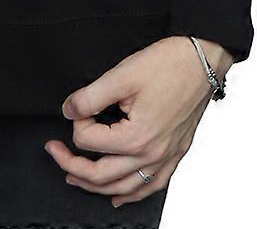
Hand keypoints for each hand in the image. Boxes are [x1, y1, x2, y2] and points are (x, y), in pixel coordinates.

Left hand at [44, 35, 230, 208]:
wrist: (202, 60)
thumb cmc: (168, 65)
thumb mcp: (121, 75)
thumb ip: (90, 97)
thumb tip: (69, 110)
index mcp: (136, 137)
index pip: (89, 141)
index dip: (76, 122)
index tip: (76, 107)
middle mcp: (151, 154)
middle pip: (101, 175)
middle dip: (71, 165)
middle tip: (54, 151)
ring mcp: (165, 157)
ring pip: (124, 187)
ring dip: (96, 187)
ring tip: (75, 177)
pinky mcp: (175, 154)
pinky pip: (151, 186)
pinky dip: (132, 195)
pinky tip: (120, 196)